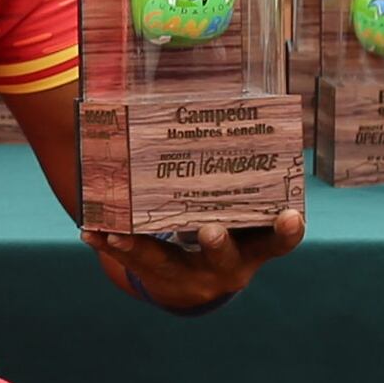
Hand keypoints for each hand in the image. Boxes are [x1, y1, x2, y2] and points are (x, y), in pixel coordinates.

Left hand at [94, 197, 302, 314]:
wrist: (200, 280)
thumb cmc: (230, 229)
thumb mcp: (245, 214)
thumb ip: (244, 179)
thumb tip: (230, 101)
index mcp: (254, 247)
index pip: (276, 242)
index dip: (286, 232)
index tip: (291, 217)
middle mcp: (226, 266)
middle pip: (222, 256)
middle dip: (215, 243)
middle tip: (209, 229)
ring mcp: (190, 274)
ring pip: (165, 261)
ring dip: (142, 246)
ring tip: (118, 234)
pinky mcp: (156, 274)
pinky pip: (131, 259)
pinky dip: (110, 242)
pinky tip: (91, 231)